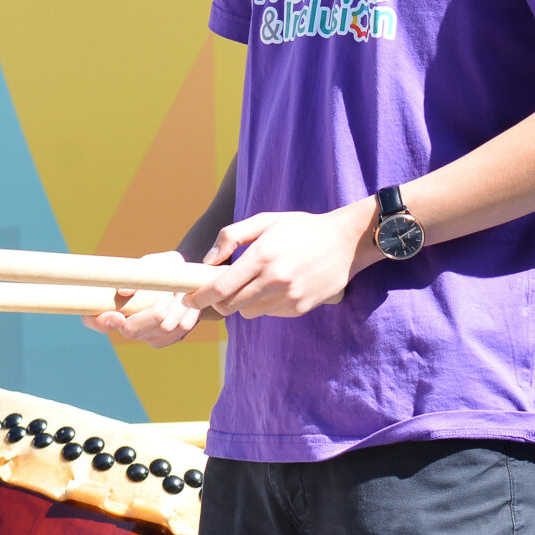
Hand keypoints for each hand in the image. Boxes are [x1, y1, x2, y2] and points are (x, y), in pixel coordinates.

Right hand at [84, 260, 210, 347]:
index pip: (93, 321)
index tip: (117, 316)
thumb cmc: (158, 267)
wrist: (180, 276)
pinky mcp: (164, 339)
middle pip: (132, 331)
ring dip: (175, 308)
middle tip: (166, 293)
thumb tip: (124, 292)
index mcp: (108, 306)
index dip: (102, 322)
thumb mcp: (150, 264)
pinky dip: (186, 315)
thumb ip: (135, 274)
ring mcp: (144, 336)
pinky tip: (187, 302)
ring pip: (161, 330)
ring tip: (180, 290)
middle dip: (152, 313)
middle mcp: (123, 325)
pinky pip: (178, 333)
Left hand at [181, 202, 377, 318]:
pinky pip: (269, 313)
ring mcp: (289, 297)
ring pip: (248, 313)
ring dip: (242, 303)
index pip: (220, 288)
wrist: (345, 242)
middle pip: (229, 306)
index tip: (188, 299)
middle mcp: (274, 280)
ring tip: (254, 283)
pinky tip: (276, 286)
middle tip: (218, 291)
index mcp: (262, 256)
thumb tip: (209, 260)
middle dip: (218, 302)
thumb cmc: (301, 228)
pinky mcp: (300, 308)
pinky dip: (265, 304)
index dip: (199, 297)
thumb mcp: (265, 221)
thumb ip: (232, 236)